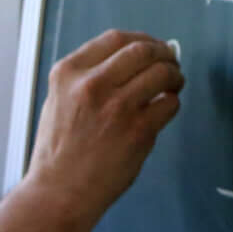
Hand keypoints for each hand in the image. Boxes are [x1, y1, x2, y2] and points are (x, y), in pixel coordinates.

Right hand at [26, 30, 182, 229]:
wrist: (58, 193)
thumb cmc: (59, 151)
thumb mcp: (59, 100)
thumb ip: (88, 77)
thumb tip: (131, 60)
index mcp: (69, 73)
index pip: (115, 39)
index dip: (141, 39)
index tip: (152, 46)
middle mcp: (92, 84)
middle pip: (142, 51)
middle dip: (163, 53)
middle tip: (171, 61)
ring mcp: (117, 107)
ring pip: (161, 73)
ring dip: (174, 75)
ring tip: (174, 82)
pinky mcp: (138, 131)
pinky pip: (168, 104)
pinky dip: (173, 102)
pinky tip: (166, 107)